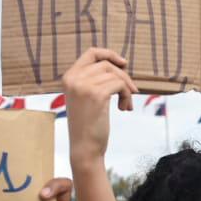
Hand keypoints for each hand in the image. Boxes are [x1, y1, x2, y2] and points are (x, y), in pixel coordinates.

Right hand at [61, 48, 136, 166]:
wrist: (84, 147)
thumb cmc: (88, 124)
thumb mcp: (86, 97)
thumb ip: (94, 79)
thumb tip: (120, 63)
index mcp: (69, 77)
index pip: (91, 53)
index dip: (109, 54)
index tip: (124, 63)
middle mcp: (74, 79)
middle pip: (107, 64)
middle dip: (123, 77)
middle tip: (131, 93)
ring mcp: (84, 86)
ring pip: (116, 75)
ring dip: (126, 89)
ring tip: (125, 105)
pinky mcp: (97, 95)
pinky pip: (120, 85)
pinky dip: (127, 96)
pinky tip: (124, 109)